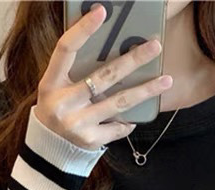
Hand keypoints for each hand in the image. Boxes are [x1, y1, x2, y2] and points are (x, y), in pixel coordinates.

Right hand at [35, 2, 173, 150]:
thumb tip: (110, 45)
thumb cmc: (57, 109)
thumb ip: (75, 70)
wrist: (48, 151)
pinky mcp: (89, 140)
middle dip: (132, 60)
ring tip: (166, 80)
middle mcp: (63, 103)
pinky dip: (127, 122)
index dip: (83, 30)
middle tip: (155, 46)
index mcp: (51, 83)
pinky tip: (135, 118)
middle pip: (104, 76)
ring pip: (119, 102)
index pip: (66, 49)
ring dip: (145, 91)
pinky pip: (117, 127)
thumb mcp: (56, 88)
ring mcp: (77, 123)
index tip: (101, 11)